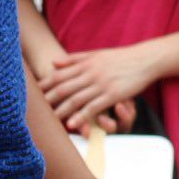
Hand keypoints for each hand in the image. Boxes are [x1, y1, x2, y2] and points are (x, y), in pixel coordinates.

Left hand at [42, 47, 156, 131]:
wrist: (145, 59)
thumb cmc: (121, 58)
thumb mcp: (96, 54)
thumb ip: (74, 59)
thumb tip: (53, 63)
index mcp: (85, 63)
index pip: (59, 74)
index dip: (45, 84)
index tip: (33, 93)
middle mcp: (90, 73)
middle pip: (64, 87)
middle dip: (48, 99)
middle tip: (34, 110)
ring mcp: (101, 84)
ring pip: (76, 99)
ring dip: (61, 111)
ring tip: (49, 121)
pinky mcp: (113, 95)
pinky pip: (94, 107)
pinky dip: (81, 116)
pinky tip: (72, 124)